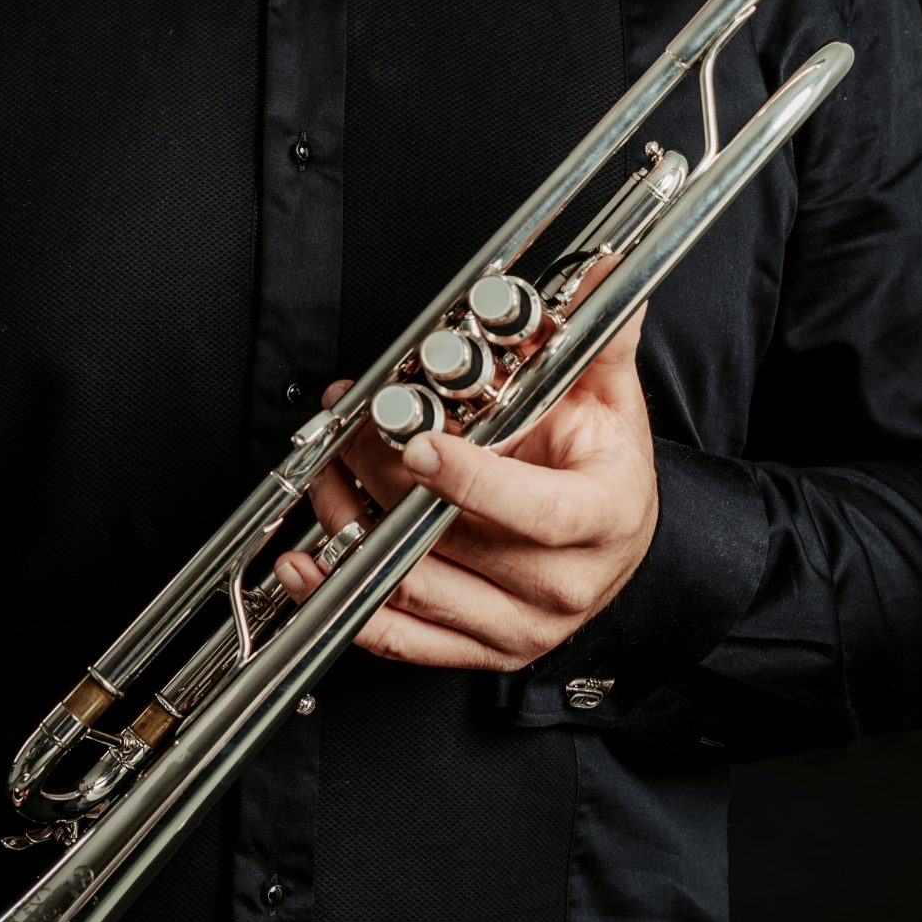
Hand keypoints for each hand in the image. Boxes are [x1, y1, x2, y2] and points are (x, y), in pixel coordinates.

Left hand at [274, 305, 657, 671]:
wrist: (615, 541)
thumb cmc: (604, 470)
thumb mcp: (610, 399)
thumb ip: (599, 335)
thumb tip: (607, 270)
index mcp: (604, 518)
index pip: (538, 512)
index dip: (473, 482)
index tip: (419, 444)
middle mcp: (563, 583)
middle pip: (455, 539)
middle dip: (384, 477)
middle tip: (349, 426)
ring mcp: (520, 627)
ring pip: (414, 583)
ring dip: (352, 525)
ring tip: (326, 471)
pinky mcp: (480, 651)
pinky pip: (400, 639)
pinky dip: (342, 599)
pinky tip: (307, 563)